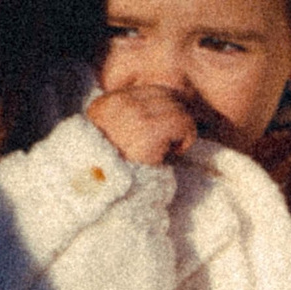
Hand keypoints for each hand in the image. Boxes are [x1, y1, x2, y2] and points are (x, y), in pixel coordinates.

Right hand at [86, 85, 200, 165]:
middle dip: (170, 117)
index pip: (147, 90)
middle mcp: (116, 106)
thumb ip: (127, 118)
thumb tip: (165, 101)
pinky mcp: (148, 131)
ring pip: (176, 106)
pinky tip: (175, 152)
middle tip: (165, 143)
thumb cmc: (117, 173)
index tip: (156, 134)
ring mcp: (132, 116)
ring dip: (179, 128)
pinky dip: (187, 137)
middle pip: (163, 94)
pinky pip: (183, 121)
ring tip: (168, 148)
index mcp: (103, 105)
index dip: (159, 110)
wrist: (112, 199)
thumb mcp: (112, 137)